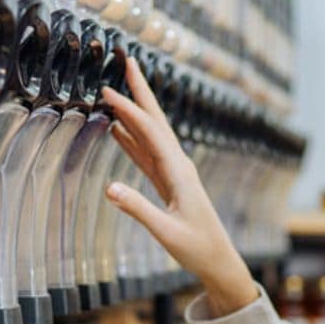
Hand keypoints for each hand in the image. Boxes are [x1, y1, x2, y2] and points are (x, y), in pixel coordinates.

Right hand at [101, 59, 256, 315]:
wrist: (218, 261)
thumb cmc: (197, 248)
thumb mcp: (167, 232)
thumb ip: (138, 209)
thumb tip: (109, 189)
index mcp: (179, 173)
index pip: (151, 132)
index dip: (128, 110)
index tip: (106, 90)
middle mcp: (179, 167)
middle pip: (156, 122)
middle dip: (141, 93)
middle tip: (127, 62)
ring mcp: (175, 175)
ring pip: (151, 136)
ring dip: (134, 113)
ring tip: (117, 91)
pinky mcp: (170, 186)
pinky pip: (148, 156)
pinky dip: (133, 141)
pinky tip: (119, 131)